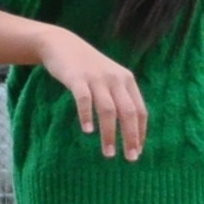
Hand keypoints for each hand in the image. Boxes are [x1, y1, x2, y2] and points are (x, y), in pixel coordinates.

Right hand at [33, 28, 149, 160]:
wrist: (62, 44)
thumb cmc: (88, 68)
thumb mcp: (110, 79)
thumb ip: (120, 98)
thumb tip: (129, 128)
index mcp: (127, 81)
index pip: (140, 111)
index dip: (140, 132)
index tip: (138, 151)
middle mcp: (116, 79)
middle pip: (128, 112)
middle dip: (130, 137)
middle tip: (130, 158)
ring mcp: (97, 78)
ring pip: (108, 110)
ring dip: (110, 133)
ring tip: (108, 153)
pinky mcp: (77, 78)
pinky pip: (84, 99)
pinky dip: (87, 115)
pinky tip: (88, 131)